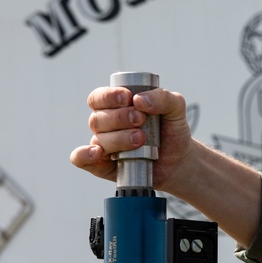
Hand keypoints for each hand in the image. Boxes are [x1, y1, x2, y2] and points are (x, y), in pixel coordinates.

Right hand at [70, 86, 194, 193]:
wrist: (180, 160)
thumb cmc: (172, 130)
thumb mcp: (175, 107)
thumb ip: (162, 98)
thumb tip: (138, 99)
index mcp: (115, 107)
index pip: (99, 98)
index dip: (109, 96)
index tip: (128, 98)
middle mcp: (105, 125)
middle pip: (98, 119)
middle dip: (120, 118)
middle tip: (141, 120)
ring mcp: (103, 146)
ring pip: (98, 139)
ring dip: (118, 138)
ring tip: (141, 139)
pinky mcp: (103, 166)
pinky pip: (81, 160)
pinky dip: (84, 155)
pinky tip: (97, 152)